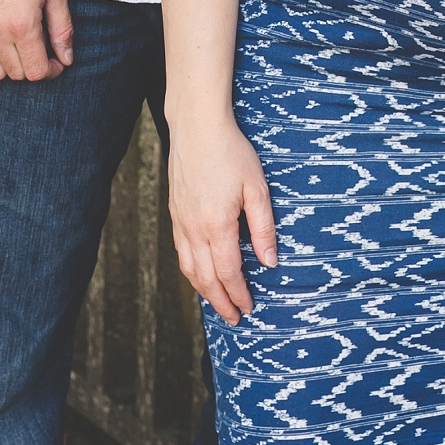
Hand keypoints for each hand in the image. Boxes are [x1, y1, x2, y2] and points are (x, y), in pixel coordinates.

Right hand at [0, 0, 73, 81]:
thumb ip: (62, 28)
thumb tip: (66, 59)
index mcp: (22, 25)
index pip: (35, 72)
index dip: (50, 71)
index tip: (56, 61)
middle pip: (15, 74)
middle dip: (32, 67)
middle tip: (41, 50)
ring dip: (10, 65)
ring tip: (20, 46)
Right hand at [168, 114, 278, 325]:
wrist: (197, 126)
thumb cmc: (231, 152)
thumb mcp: (257, 188)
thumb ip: (263, 227)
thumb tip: (270, 261)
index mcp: (216, 225)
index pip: (228, 272)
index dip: (239, 294)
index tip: (249, 308)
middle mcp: (193, 228)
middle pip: (205, 278)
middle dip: (220, 302)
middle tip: (234, 318)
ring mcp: (180, 221)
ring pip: (188, 267)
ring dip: (203, 290)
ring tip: (217, 303)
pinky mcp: (174, 212)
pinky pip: (181, 251)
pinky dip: (191, 270)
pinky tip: (200, 272)